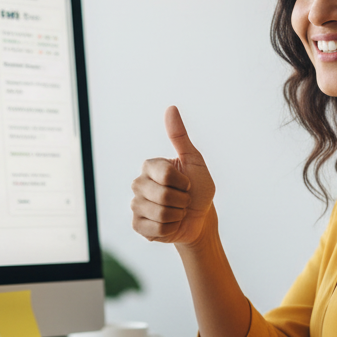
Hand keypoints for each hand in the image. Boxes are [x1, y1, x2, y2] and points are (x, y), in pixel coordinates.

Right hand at [131, 106, 215, 246]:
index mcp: (149, 166)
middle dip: (182, 201)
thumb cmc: (198, 188)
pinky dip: (169, 229)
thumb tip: (171, 108)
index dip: (184, 182)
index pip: (166, 174)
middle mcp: (138, 183)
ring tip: (177, 212)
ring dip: (177, 215)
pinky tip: (170, 224)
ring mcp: (136, 205)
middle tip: (183, 200)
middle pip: (162, 195)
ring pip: (160, 214)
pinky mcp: (137, 225)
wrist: (200, 219)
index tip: (187, 183)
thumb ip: (180, 136)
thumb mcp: (194, 161)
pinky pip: (154, 229)